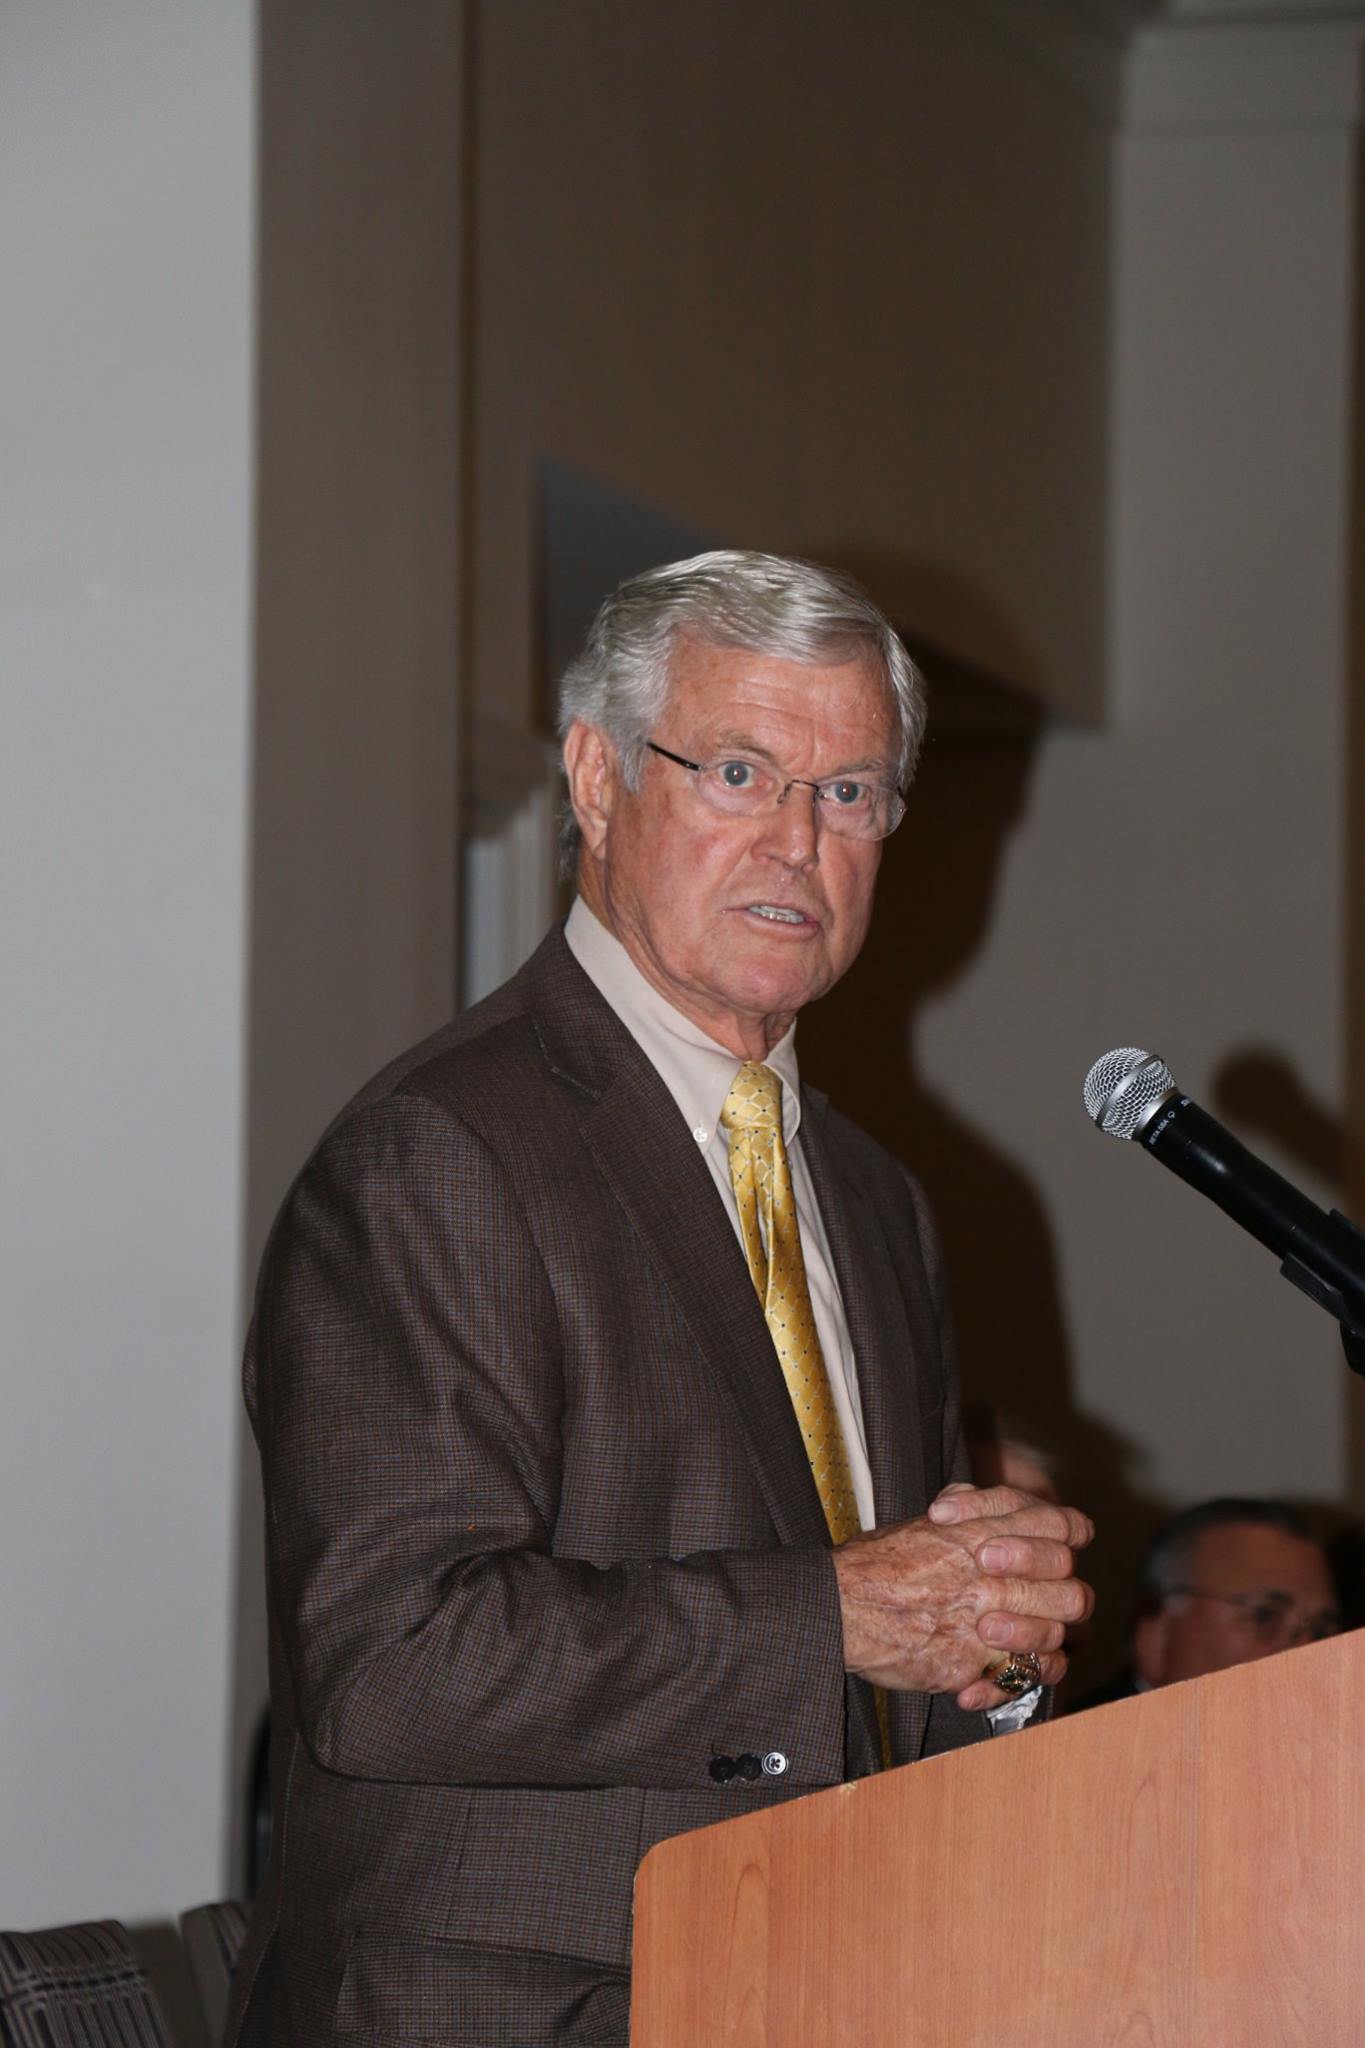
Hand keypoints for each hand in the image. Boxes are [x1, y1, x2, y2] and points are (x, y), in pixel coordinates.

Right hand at [831, 1481, 1093, 1711]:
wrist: (841, 1606)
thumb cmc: (875, 1563)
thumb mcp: (925, 1521)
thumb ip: (966, 1511)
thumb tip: (980, 1503)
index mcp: (989, 1532)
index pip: (1065, 1527)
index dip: (1069, 1538)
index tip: (1064, 1549)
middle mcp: (999, 1574)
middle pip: (1071, 1588)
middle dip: (1058, 1599)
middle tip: (1029, 1604)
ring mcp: (991, 1621)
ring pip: (1054, 1636)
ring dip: (1036, 1639)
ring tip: (1000, 1638)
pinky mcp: (977, 1663)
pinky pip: (1022, 1677)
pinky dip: (1013, 1679)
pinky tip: (985, 1677)